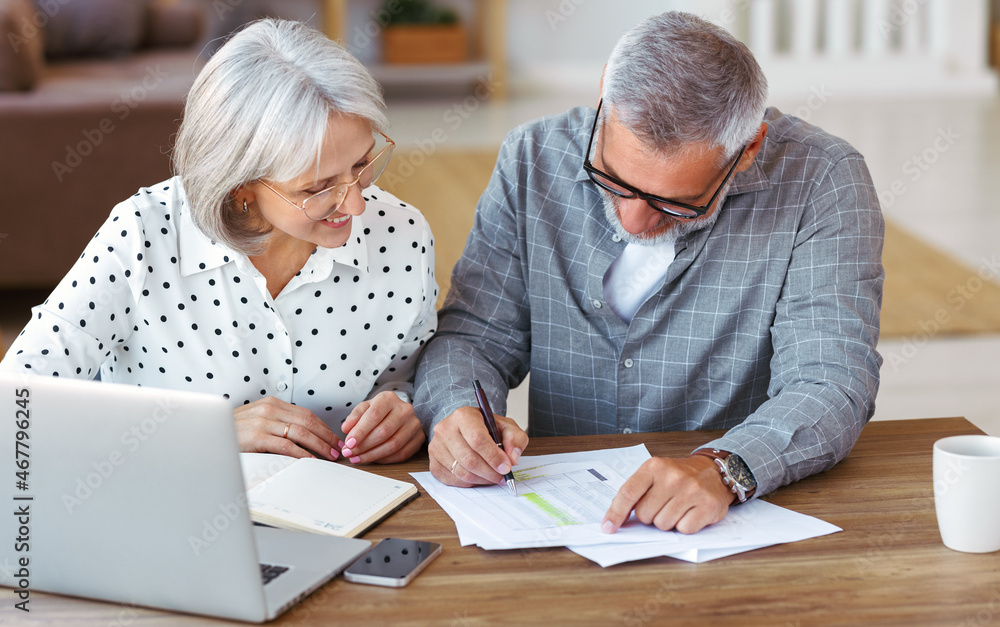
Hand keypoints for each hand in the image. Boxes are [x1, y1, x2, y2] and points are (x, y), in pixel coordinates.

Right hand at [234, 396, 339, 460]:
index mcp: (271, 403)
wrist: (206, 436)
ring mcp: (263, 421)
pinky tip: (311, 460)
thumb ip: (276, 424)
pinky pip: (287, 445)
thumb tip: (302, 437)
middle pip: (308, 422)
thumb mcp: (256, 422)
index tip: (334, 439)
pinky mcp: (257, 436)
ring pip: (301, 433)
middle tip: (338, 448)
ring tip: (329, 455)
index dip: (324, 427)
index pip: (306, 414)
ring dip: (319, 445)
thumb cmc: (232, 433)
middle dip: (326, 436)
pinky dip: (302, 453)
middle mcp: (269, 409)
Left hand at [339, 392, 424, 463]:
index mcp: (389, 398)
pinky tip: (373, 458)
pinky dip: (385, 459)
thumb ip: (354, 417)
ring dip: (372, 455)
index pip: (374, 415)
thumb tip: (346, 429)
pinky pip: (401, 454)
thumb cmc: (379, 411)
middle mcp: (405, 409)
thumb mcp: (364, 408)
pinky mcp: (419, 438)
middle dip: (364, 446)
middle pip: (383, 432)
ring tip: (358, 458)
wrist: (399, 413)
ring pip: (393, 445)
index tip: (348, 443)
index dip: (360, 431)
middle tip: (350, 453)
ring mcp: (414, 424)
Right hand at [428, 406, 528, 486]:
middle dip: (490, 472)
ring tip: (493, 476)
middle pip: (469, 459)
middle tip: (503, 476)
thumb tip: (512, 458)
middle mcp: (445, 429)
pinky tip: (479, 476)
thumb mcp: (506, 427)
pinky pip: (452, 480)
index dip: (494, 457)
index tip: (507, 467)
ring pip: (461, 472)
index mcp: (463, 415)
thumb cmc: (486, 428)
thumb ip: (515, 439)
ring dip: (482, 479)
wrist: (467, 429)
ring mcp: (436, 447)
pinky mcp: (433, 463)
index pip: (477, 439)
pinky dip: (469, 482)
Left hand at [601, 455, 732, 534]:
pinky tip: (691, 512)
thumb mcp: (655, 474)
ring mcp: (692, 490)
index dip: (616, 513)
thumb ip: (636, 492)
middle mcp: (673, 477)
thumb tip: (615, 520)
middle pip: (645, 515)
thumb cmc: (678, 476)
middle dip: (651, 516)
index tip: (608, 528)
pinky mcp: (708, 505)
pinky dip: (685, 526)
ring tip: (678, 507)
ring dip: (668, 522)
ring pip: (664, 525)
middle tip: (663, 504)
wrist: (713, 471)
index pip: (628, 493)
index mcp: (654, 467)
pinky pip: (684, 530)